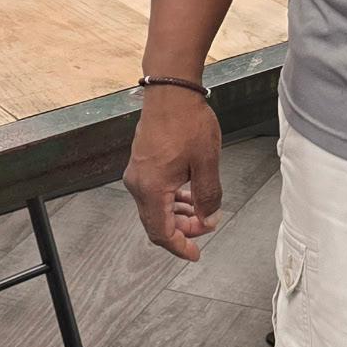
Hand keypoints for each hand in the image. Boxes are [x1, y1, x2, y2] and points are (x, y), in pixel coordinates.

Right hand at [123, 87, 222, 261]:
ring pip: (156, 208)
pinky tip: (190, 195)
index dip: (180, 247)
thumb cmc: (187, 122)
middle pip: (156, 223)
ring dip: (178, 215)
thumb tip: (209, 219)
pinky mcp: (141, 164)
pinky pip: (154, 193)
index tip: (195, 254)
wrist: (171, 92)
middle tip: (207, 226)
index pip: (162, 232)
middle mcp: (138, 184)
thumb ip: (209, 196)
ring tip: (202, 211)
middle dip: (183, 230)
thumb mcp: (207, 164)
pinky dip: (172, 200)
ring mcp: (137, 174)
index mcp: (152, 189)